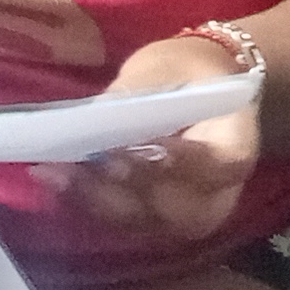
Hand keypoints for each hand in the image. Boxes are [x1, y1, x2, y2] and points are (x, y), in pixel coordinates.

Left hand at [32, 35, 259, 239]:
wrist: (197, 94)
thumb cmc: (188, 75)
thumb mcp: (168, 67)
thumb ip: (139, 93)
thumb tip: (98, 119)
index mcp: (236, 147)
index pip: (218, 166)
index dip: (183, 163)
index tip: (147, 146)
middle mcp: (218, 195)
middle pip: (181, 209)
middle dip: (132, 187)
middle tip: (91, 162)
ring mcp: (186, 215)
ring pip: (145, 221)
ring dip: (98, 198)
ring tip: (56, 171)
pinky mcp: (154, 221)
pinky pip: (121, 220)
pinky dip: (87, 200)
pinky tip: (53, 178)